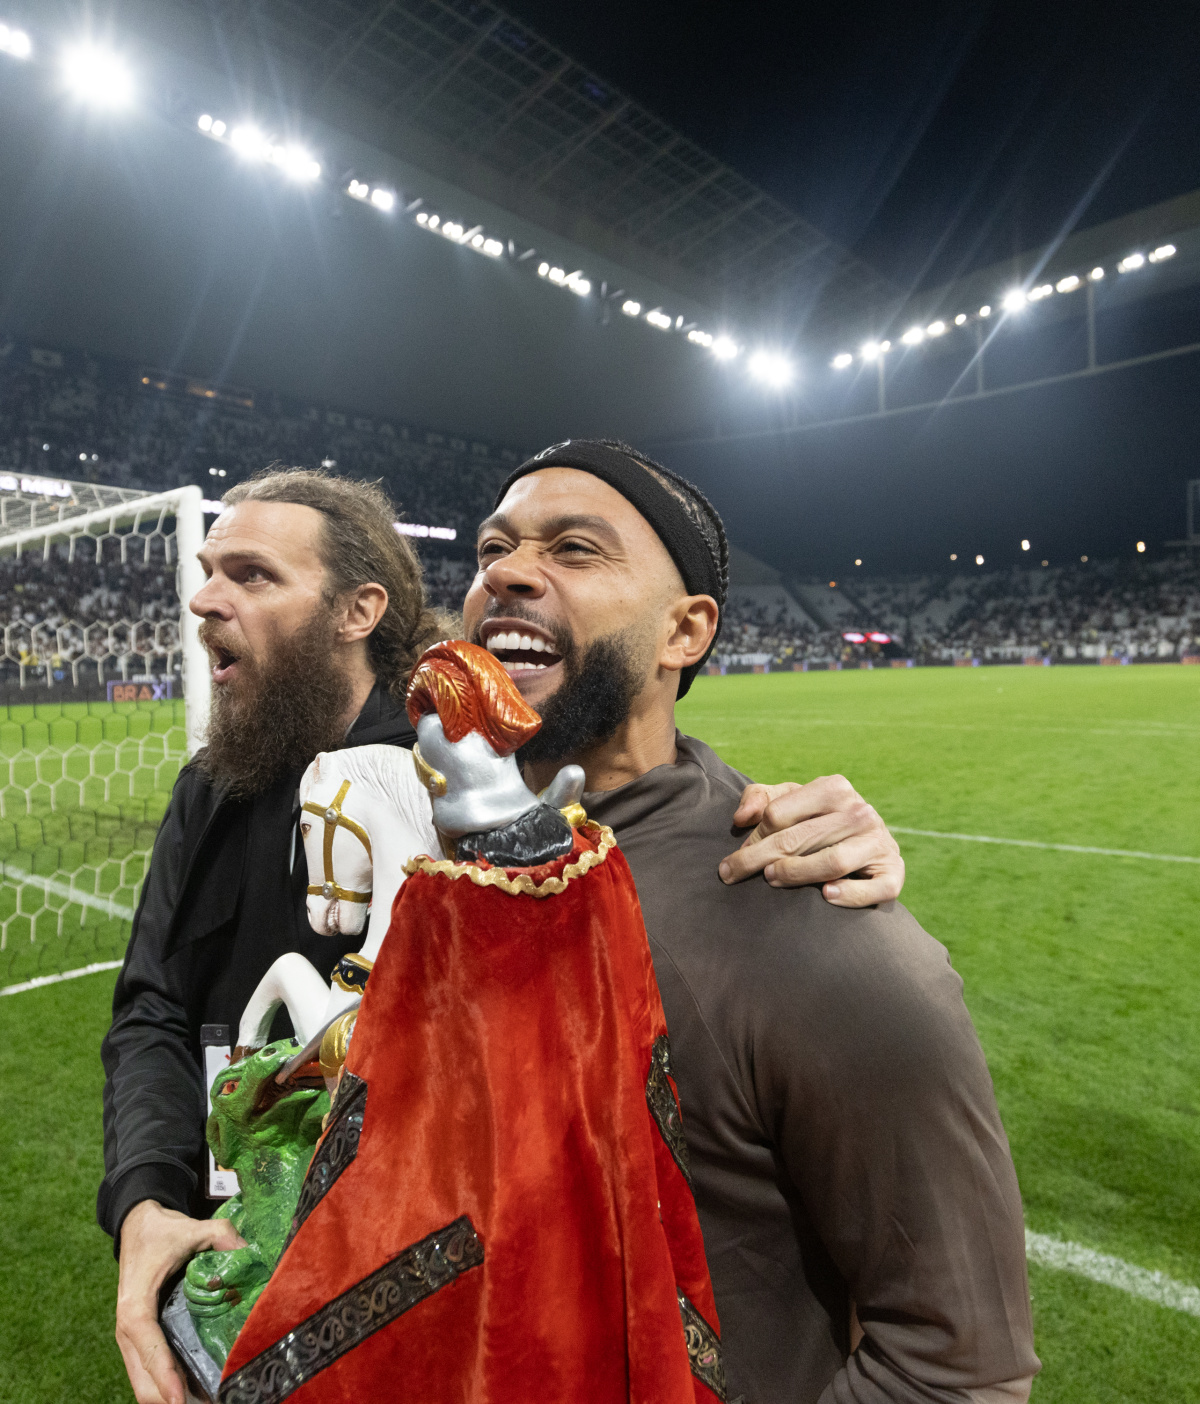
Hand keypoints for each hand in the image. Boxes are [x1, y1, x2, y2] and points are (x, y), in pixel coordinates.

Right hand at [116, 1199, 246, 1403]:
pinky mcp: (138, 1341)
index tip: (181, 1399)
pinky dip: (167, 1387)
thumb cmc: (163, 1232)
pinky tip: (195, 1394)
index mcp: (136, 1304)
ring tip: (209, 1402)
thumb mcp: (194, 1228)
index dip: (164, 1375)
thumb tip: (252, 1256)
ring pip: (143, 1383)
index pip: (148, 1347)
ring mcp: (130, 1338)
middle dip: (171, 1399)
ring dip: (170, 1397)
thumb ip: (223, 1237)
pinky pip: (148, 1373)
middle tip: (212, 1403)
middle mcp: (127, 1328)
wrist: (137, 1226)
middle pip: (143, 1378)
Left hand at [719, 776, 904, 906]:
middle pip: (798, 838)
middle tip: (732, 874)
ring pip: (831, 861)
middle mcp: (860, 811)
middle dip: (758, 858)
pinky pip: (873, 887)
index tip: (736, 855)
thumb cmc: (819, 823)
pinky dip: (849, 894)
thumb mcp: (790, 802)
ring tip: (771, 880)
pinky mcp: (893, 873)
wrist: (868, 845)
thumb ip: (760, 798)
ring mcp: (879, 842)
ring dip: (797, 873)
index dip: (752, 837)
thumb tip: (741, 818)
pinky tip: (826, 896)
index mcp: (834, 788)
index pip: (779, 814)